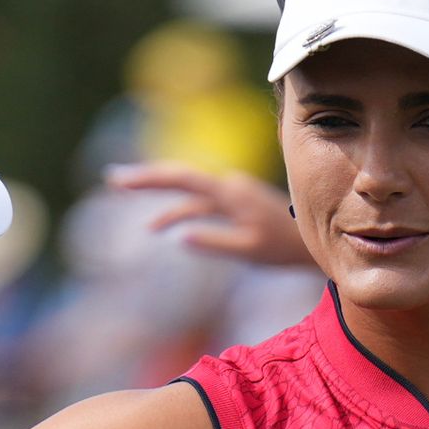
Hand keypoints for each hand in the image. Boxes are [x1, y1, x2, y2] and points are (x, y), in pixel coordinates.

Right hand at [108, 163, 313, 266]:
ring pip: (189, 193)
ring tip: (145, 227)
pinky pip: (200, 202)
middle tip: (114, 180)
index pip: (182, 180)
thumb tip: (179, 237)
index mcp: (230, 194)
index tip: (121, 181)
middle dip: (147, 180)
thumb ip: (214, 242)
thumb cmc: (284, 248)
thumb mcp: (249, 250)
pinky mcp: (235, 201)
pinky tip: (166, 224)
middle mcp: (229, 186)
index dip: (149, 179)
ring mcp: (232, 192)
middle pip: (180, 178)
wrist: (313, 239)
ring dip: (165, 205)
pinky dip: (181, 210)